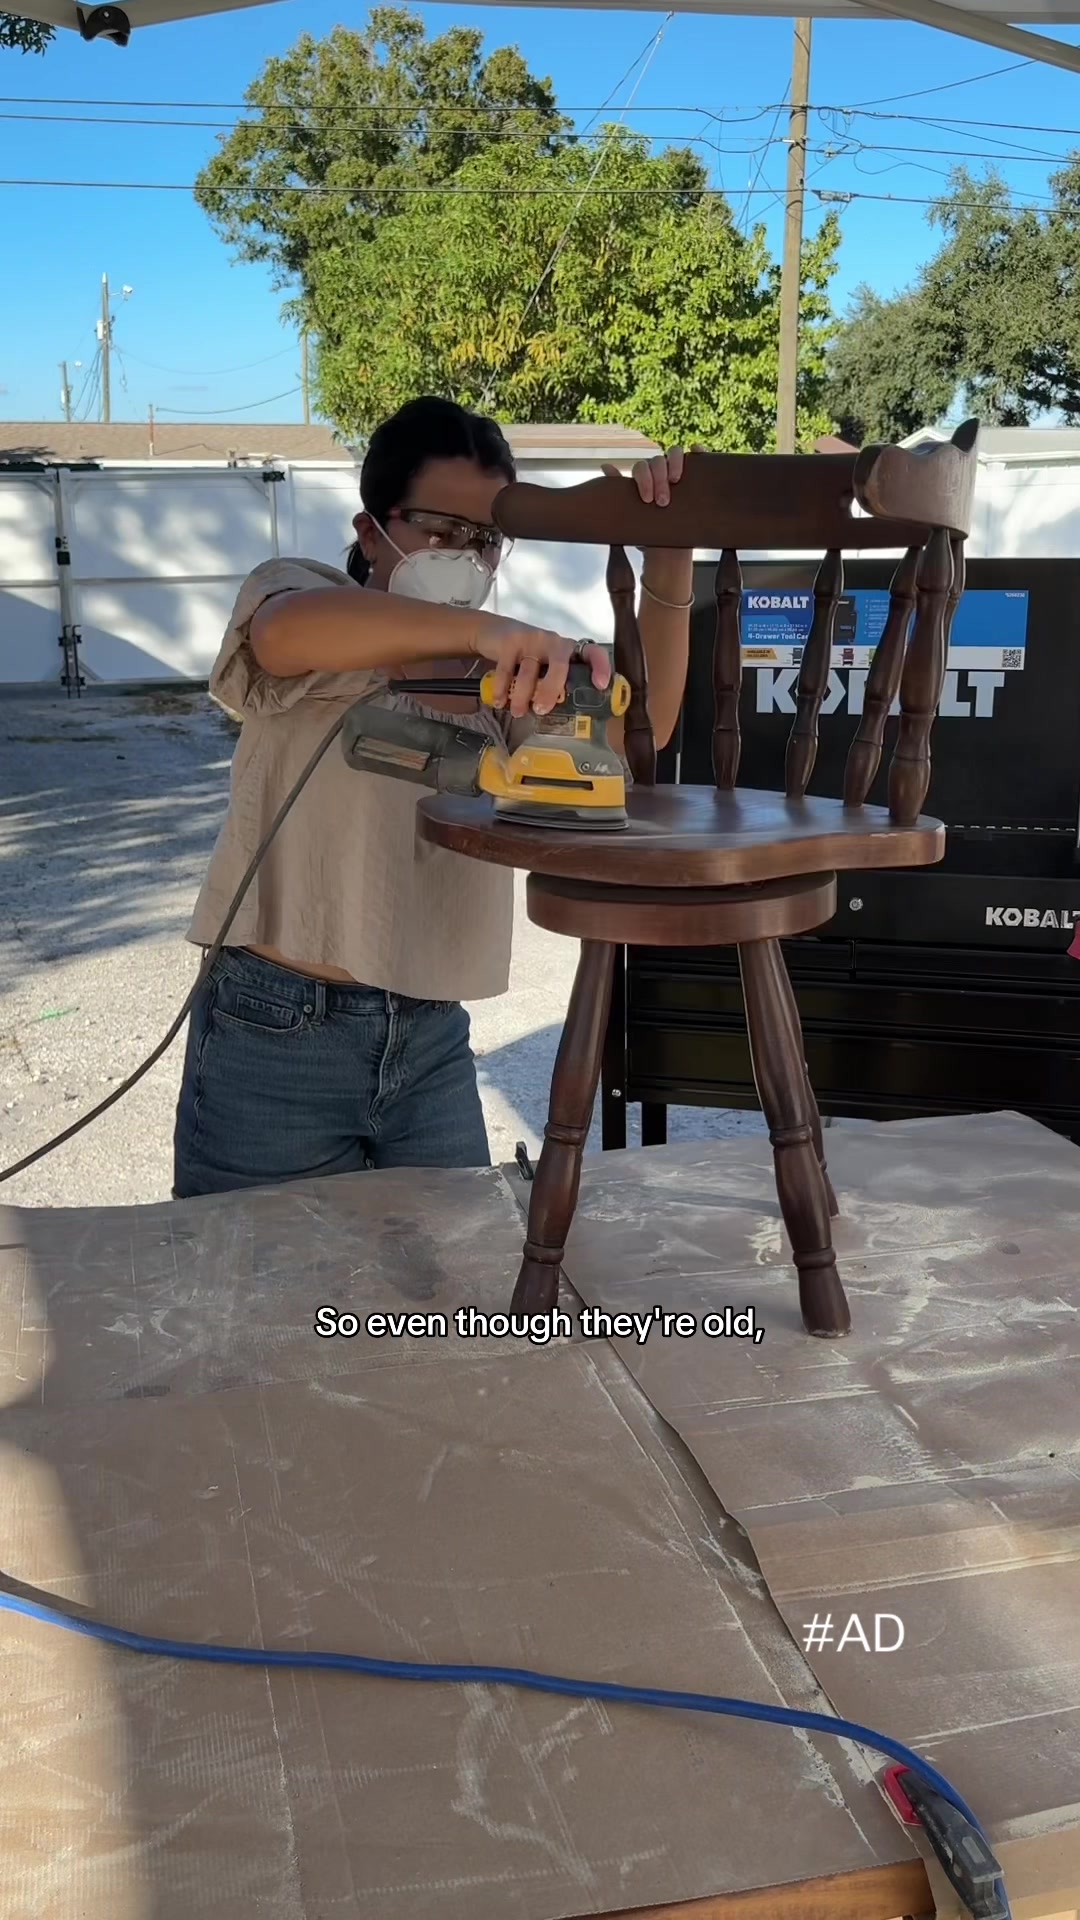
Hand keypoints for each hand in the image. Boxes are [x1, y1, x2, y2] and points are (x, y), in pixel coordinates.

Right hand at [472, 615, 610, 718]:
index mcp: (568, 650)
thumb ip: (556, 683)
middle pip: (558, 666)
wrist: (493, 632)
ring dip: (522, 696)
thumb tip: (570, 718)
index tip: (600, 685)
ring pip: (529, 672)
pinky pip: (506, 670)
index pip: (592, 653)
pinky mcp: (510, 642)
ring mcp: (532, 640)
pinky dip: (502, 688)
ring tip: (518, 712)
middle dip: (551, 690)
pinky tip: (500, 702)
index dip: (600, 667)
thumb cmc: (528, 657)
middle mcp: (554, 642)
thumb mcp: (546, 665)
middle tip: (541, 710)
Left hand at [605, 445, 700, 599]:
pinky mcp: (695, 478)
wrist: (669, 552)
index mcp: (645, 479)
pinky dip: (696, 450)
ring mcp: (679, 474)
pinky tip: (695, 451)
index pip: (642, 468)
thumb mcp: (631, 514)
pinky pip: (697, 457)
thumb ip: (618, 491)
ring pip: (674, 453)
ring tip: (675, 481)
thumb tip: (605, 465)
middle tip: (662, 502)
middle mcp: (661, 473)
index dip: (644, 479)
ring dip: (674, 463)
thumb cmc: (648, 534)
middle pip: (657, 461)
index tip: (647, 500)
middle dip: (658, 479)